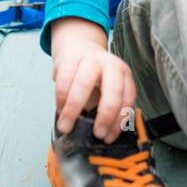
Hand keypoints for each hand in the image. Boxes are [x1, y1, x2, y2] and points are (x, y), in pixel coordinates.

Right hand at [52, 27, 136, 142]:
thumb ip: (108, 108)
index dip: (119, 121)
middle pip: (112, 92)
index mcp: (124, 74)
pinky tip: (60, 109)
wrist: (79, 48)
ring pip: (83, 85)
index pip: (127, 99)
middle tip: (96, 134)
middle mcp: (111, 64)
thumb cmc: (95, 77)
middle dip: (105, 116)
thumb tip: (103, 136)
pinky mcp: (70, 58)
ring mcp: (90, 59)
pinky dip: (60, 99)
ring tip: (66, 127)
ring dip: (73, 110)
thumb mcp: (107, 90)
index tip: (108, 138)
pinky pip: (64, 80)